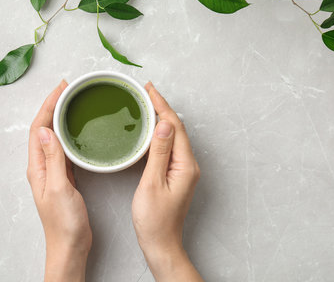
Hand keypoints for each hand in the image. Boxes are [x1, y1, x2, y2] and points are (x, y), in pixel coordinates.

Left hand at [27, 80, 91, 281]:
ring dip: (60, 118)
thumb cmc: (64, 223)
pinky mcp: (64, 178)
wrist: (70, 245)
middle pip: (44, 129)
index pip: (39, 128)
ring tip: (72, 103)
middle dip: (53, 107)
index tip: (60, 90)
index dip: (47, 106)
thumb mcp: (59, 187)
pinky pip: (64, 149)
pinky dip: (69, 135)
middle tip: (68, 90)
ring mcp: (53, 172)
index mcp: (38, 167)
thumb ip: (54, 159)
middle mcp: (42, 167)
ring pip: (54, 137)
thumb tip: (47, 130)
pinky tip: (77, 131)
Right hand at [132, 82, 201, 281]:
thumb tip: (163, 124)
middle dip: (161, 108)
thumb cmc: (154, 220)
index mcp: (185, 165)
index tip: (149, 90)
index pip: (175, 126)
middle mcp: (188, 165)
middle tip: (145, 92)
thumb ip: (159, 152)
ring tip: (146, 104)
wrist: (161, 243)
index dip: (162, 106)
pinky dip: (159, 133)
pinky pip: (169, 147)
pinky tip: (149, 130)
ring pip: (173, 136)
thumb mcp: (152, 183)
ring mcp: (183, 170)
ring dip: (160, 118)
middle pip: (176, 128)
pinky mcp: (176, 174)